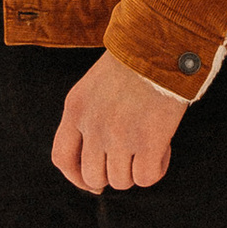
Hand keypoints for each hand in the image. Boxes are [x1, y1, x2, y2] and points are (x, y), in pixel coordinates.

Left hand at [53, 48, 188, 192]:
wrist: (163, 44)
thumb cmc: (135, 61)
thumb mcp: (94, 85)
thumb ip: (88, 117)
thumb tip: (97, 159)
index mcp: (75, 109)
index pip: (63, 158)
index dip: (76, 178)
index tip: (93, 183)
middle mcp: (93, 125)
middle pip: (93, 176)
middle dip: (112, 174)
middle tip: (130, 160)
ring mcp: (120, 135)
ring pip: (122, 181)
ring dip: (136, 171)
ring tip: (149, 147)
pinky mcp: (149, 140)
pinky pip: (147, 177)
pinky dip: (157, 169)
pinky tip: (163, 150)